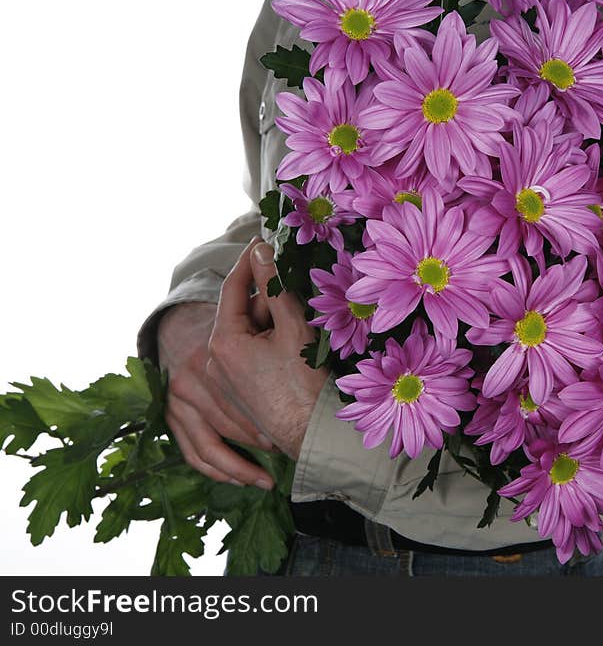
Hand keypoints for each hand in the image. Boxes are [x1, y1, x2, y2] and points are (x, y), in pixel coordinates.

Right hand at [158, 301, 276, 489]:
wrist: (185, 325)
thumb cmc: (232, 323)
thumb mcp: (258, 312)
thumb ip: (277, 308)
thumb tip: (305, 311)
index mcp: (212, 353)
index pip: (243, 395)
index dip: (268, 419)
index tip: (292, 434)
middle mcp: (189, 380)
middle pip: (231, 424)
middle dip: (262, 441)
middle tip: (289, 455)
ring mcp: (175, 400)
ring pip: (211, 445)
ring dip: (242, 465)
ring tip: (269, 476)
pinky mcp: (169, 415)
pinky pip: (194, 453)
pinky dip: (220, 470)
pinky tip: (244, 481)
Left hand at [206, 237, 327, 460]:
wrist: (312, 436)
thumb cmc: (303, 385)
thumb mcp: (292, 327)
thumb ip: (275, 286)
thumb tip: (263, 252)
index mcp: (222, 342)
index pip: (232, 288)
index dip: (250, 260)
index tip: (263, 240)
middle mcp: (215, 360)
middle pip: (244, 312)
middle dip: (270, 296)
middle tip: (298, 283)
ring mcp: (227, 379)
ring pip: (251, 334)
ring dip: (275, 321)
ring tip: (305, 318)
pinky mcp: (241, 392)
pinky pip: (253, 355)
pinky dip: (273, 342)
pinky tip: (299, 342)